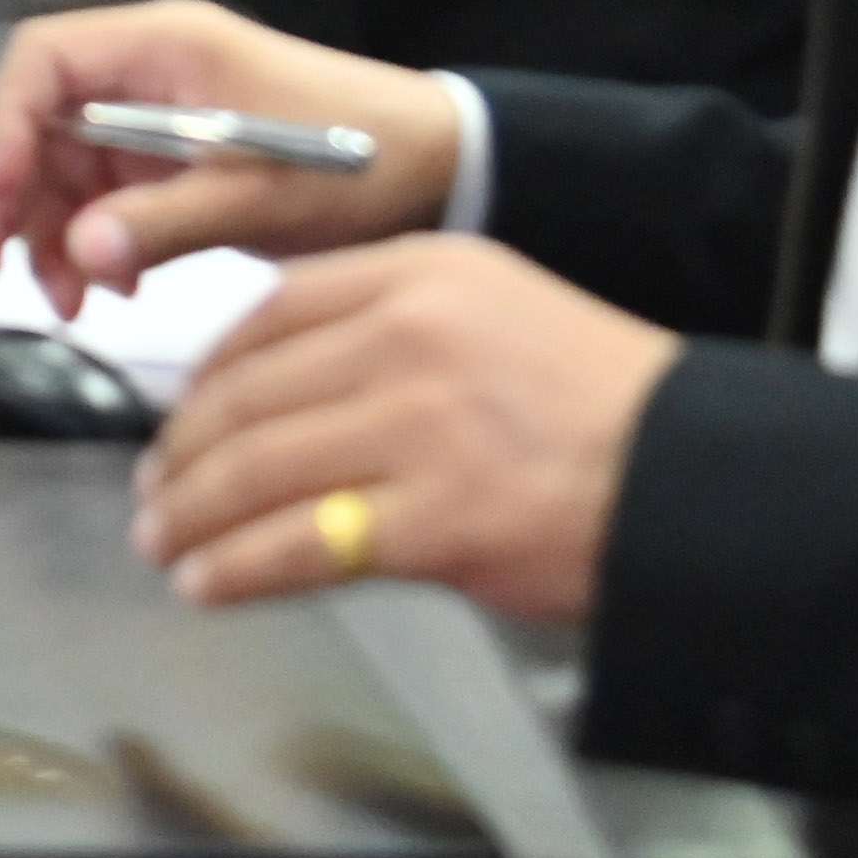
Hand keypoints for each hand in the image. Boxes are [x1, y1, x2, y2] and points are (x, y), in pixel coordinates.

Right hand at [0, 0, 459, 317]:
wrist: (441, 168)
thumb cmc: (355, 156)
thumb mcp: (259, 192)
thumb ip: (163, 222)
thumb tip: (76, 258)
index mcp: (160, 47)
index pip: (42, 61)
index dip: (7, 125)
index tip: (5, 197)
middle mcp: (144, 74)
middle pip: (40, 126)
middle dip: (7, 205)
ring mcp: (156, 119)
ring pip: (65, 171)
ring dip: (51, 237)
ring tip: (69, 306)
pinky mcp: (174, 161)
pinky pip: (106, 199)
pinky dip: (95, 245)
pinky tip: (111, 291)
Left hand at [127, 240, 679, 626]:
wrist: (705, 475)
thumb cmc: (603, 405)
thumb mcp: (496, 314)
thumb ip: (392, 334)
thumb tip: (290, 392)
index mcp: (417, 273)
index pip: (268, 316)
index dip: (204, 376)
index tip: (179, 417)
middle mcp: (406, 336)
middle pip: (247, 395)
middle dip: (181, 454)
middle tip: (153, 493)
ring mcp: (417, 427)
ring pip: (256, 469)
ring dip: (192, 515)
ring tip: (165, 543)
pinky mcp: (435, 519)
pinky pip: (301, 544)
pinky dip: (237, 567)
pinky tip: (208, 584)